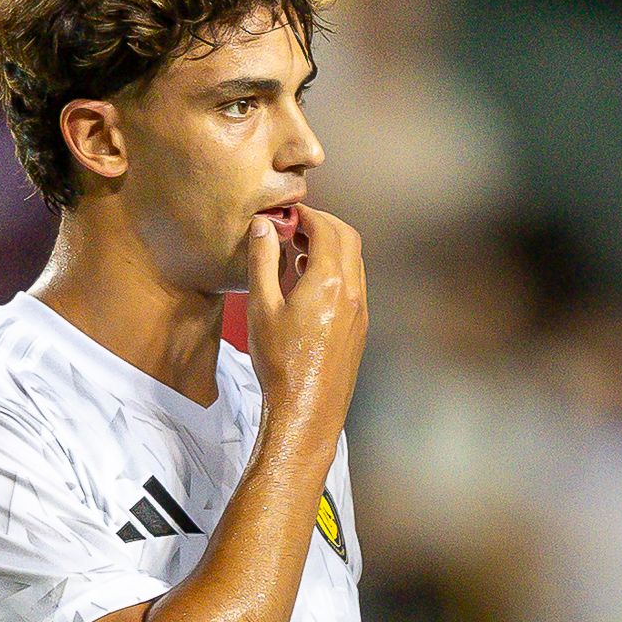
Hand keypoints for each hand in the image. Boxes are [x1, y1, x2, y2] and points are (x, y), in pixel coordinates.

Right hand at [243, 205, 367, 445]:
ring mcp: (360, 311)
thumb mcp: (261, 307)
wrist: (306, 408)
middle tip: (295, 227)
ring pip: (354, 261)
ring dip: (331, 248)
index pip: (326, 228)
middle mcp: (353, 292)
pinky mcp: (359, 328)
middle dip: (323, 225)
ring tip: (298, 253)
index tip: (287, 214)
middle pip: (348, 238)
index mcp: (330, 281)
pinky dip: (336, 271)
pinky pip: (354, 285)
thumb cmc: (281, 363)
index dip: (307, 214)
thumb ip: (262, 260)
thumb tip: (263, 227)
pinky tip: (309, 284)